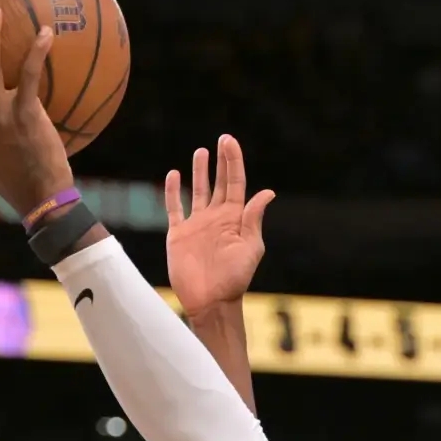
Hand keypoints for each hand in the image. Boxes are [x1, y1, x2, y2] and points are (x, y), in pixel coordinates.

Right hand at [166, 134, 274, 316]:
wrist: (210, 300)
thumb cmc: (235, 278)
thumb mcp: (250, 247)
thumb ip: (253, 218)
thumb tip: (268, 192)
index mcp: (234, 218)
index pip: (235, 182)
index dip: (233, 161)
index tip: (229, 141)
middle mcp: (216, 217)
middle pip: (219, 182)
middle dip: (220, 161)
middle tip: (221, 139)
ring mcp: (197, 224)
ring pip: (198, 191)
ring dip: (199, 172)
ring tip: (201, 152)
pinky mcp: (179, 234)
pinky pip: (174, 208)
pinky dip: (172, 192)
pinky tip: (173, 175)